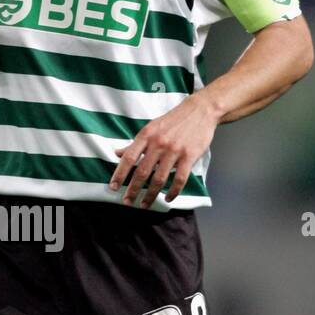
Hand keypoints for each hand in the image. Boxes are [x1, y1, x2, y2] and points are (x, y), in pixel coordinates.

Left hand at [109, 91, 218, 207]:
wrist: (200, 110)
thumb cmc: (173, 120)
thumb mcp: (151, 127)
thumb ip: (135, 143)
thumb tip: (117, 153)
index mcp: (146, 135)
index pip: (128, 158)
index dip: (119, 174)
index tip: (113, 187)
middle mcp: (158, 143)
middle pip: (142, 172)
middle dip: (133, 190)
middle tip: (127, 202)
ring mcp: (174, 150)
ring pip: (159, 179)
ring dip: (150, 195)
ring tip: (144, 204)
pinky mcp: (189, 156)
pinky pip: (179, 179)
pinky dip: (173, 192)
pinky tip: (167, 198)